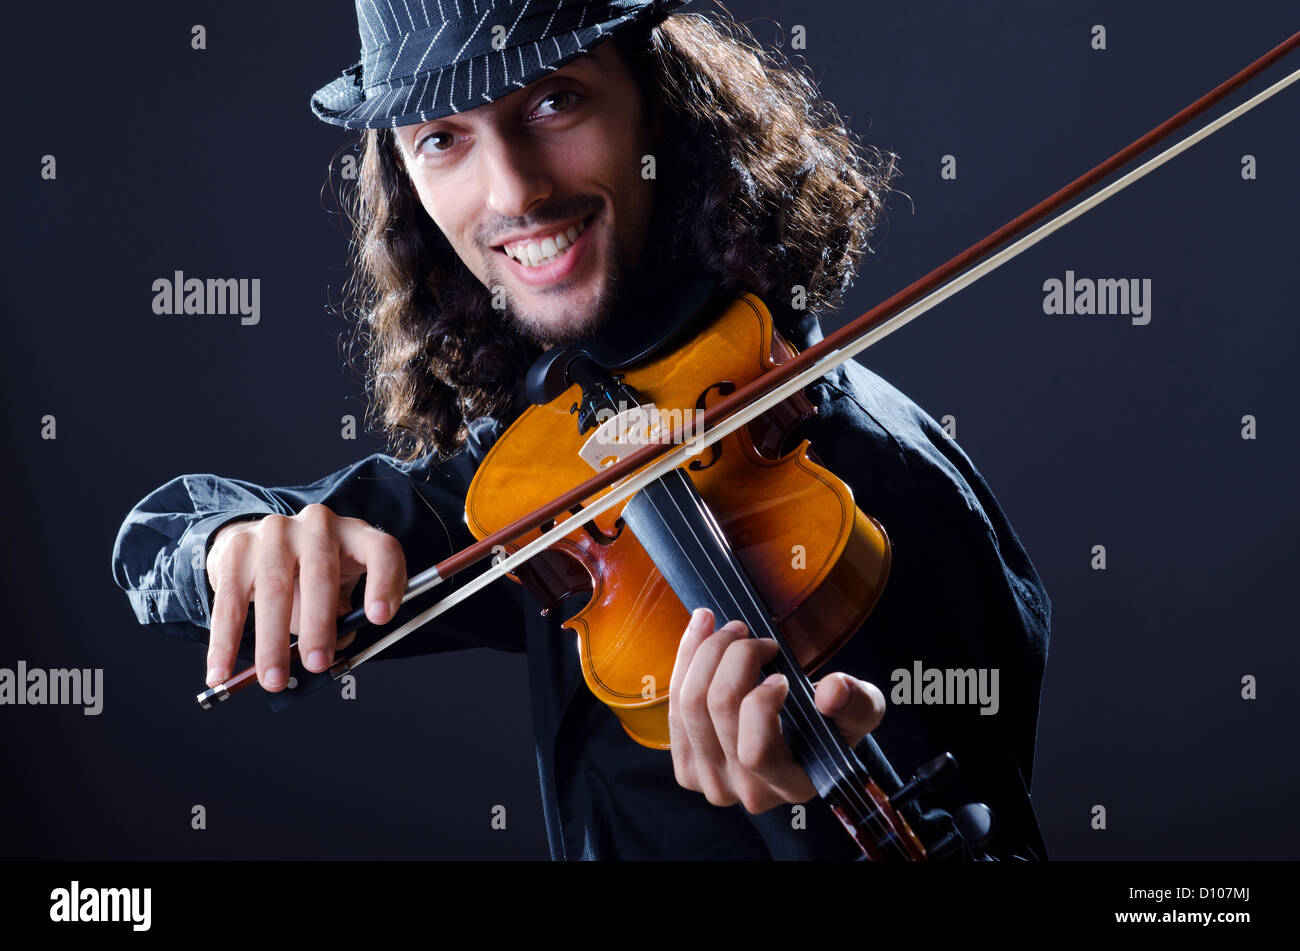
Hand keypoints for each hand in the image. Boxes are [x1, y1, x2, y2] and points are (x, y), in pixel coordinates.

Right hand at [204, 504, 405, 691]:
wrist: (260, 542)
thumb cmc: (313, 573)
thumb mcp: (341, 588)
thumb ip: (345, 616)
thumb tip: (337, 645)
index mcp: (356, 534)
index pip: (382, 550)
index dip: (384, 583)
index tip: (378, 618)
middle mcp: (318, 525)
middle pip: (321, 573)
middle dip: (319, 625)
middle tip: (317, 664)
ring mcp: (275, 532)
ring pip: (274, 588)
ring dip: (272, 640)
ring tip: (274, 678)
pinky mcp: (237, 549)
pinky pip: (230, 600)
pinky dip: (225, 641)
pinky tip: (221, 670)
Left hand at [668, 607, 885, 813]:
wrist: (800, 742)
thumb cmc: (830, 725)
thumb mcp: (860, 712)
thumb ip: (856, 702)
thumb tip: (832, 690)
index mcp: (790, 785)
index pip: (755, 750)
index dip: (760, 702)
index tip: (781, 674)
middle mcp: (745, 791)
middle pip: (718, 710)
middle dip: (733, 655)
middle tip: (750, 633)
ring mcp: (709, 780)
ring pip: (689, 703)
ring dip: (706, 652)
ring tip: (730, 629)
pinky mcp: (685, 764)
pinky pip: (673, 703)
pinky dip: (685, 659)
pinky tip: (702, 631)